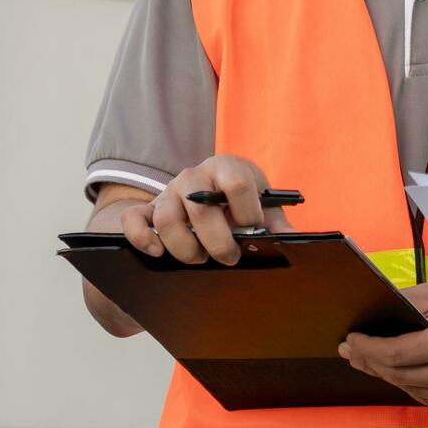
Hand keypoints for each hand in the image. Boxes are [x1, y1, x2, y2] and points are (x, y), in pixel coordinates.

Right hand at [128, 155, 288, 264]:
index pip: (237, 183)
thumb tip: (294, 242)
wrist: (207, 196)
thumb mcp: (262, 207)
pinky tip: (158, 254)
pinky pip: (132, 219)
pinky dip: (142, 238)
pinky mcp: (148, 209)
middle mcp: (194, 176)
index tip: (254, 231)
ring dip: (185, 248)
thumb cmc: (240, 204)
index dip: (248, 213)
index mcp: (227, 167)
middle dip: (218, 242)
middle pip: (200, 208)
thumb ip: (277, 222)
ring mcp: (168, 192)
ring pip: (166, 219)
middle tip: (230, 259)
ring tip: (200, 260)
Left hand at [340, 279, 427, 412]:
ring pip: (412, 390)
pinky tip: (403, 374)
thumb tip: (371, 317)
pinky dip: (413, 387)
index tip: (350, 341)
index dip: (368, 350)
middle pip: (399, 376)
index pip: (395, 355)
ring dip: (389, 376)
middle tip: (353, 352)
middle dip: (371, 363)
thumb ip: (405, 303)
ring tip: (373, 362)